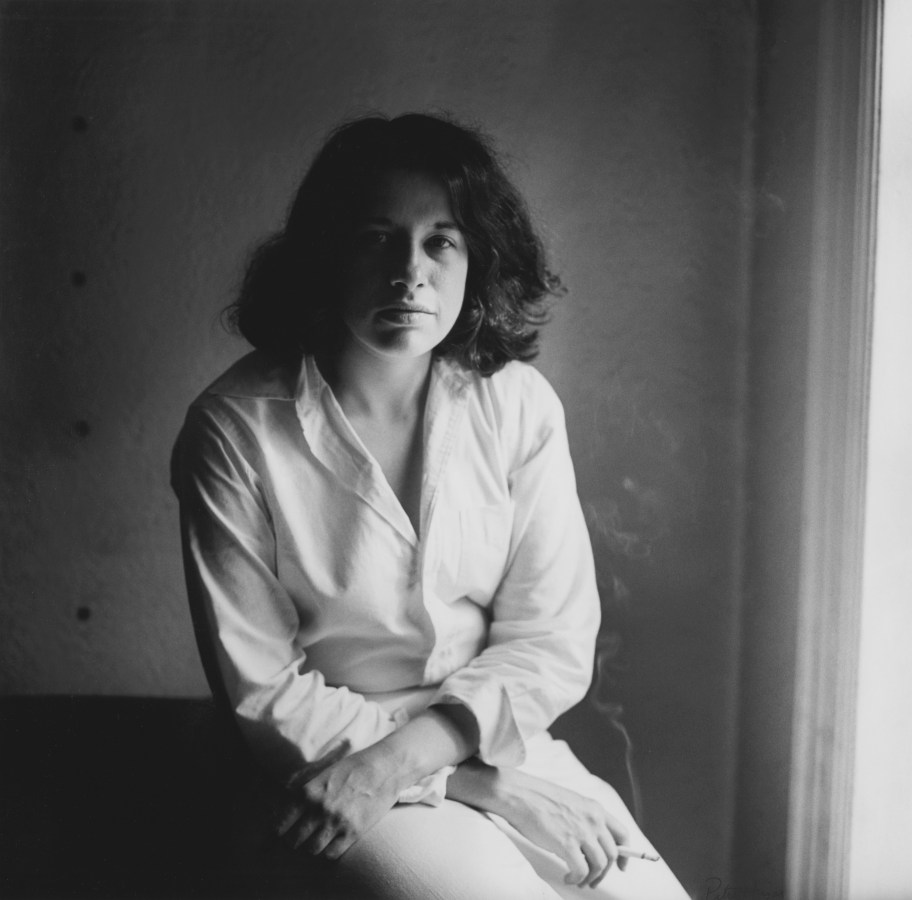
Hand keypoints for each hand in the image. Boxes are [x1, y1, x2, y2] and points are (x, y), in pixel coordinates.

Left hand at [273, 740, 400, 859]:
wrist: (384, 768)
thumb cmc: (354, 766)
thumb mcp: (324, 772)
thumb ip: (305, 789)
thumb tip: (286, 803)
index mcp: (309, 792)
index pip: (281, 823)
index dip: (280, 830)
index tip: (283, 831)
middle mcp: (319, 809)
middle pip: (294, 840)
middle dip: (294, 841)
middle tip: (299, 837)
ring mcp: (336, 822)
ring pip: (311, 850)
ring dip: (312, 847)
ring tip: (316, 840)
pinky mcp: (353, 833)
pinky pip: (331, 854)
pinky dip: (328, 851)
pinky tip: (332, 842)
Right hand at [449, 761, 628, 887]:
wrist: (519, 794)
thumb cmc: (539, 798)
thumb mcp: (571, 803)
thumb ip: (585, 819)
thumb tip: (591, 844)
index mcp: (594, 808)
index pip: (622, 833)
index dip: (626, 853)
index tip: (622, 865)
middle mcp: (593, 819)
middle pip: (612, 854)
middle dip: (604, 872)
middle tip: (594, 880)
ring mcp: (581, 831)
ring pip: (599, 865)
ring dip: (590, 878)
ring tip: (579, 880)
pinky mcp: (567, 844)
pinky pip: (581, 871)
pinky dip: (576, 879)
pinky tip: (568, 877)